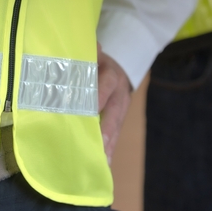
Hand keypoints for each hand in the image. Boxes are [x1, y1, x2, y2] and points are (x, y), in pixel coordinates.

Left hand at [97, 45, 131, 165]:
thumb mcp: (92, 53)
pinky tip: (103, 164)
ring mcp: (121, 107)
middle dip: (107, 129)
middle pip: (115, 111)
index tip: (89, 110)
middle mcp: (120, 92)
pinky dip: (109, 149)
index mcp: (112, 74)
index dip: (98, 97)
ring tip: (101, 161)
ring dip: (109, 144)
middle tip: (99, 144)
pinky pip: (114, 135)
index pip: (106, 85)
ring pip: (116, 126)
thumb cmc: (96, 62)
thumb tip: (93, 46)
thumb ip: (89, 51)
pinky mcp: (118, 120)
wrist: (117, 68)